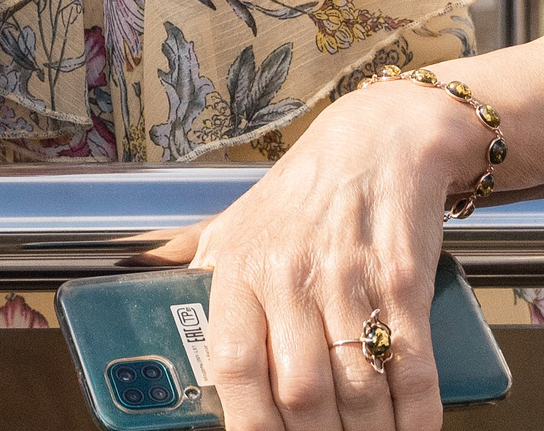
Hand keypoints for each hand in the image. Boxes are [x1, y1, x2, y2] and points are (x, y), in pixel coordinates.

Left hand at [152, 76, 480, 430]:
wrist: (380, 141)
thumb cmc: (300, 193)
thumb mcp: (232, 221)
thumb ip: (185, 259)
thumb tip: (128, 277)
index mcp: (240, 268)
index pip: (231, 363)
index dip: (247, 422)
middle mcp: (291, 276)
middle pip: (301, 392)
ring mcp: (351, 281)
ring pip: (359, 391)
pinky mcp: (405, 283)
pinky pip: (413, 370)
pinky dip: (415, 415)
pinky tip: (408, 427)